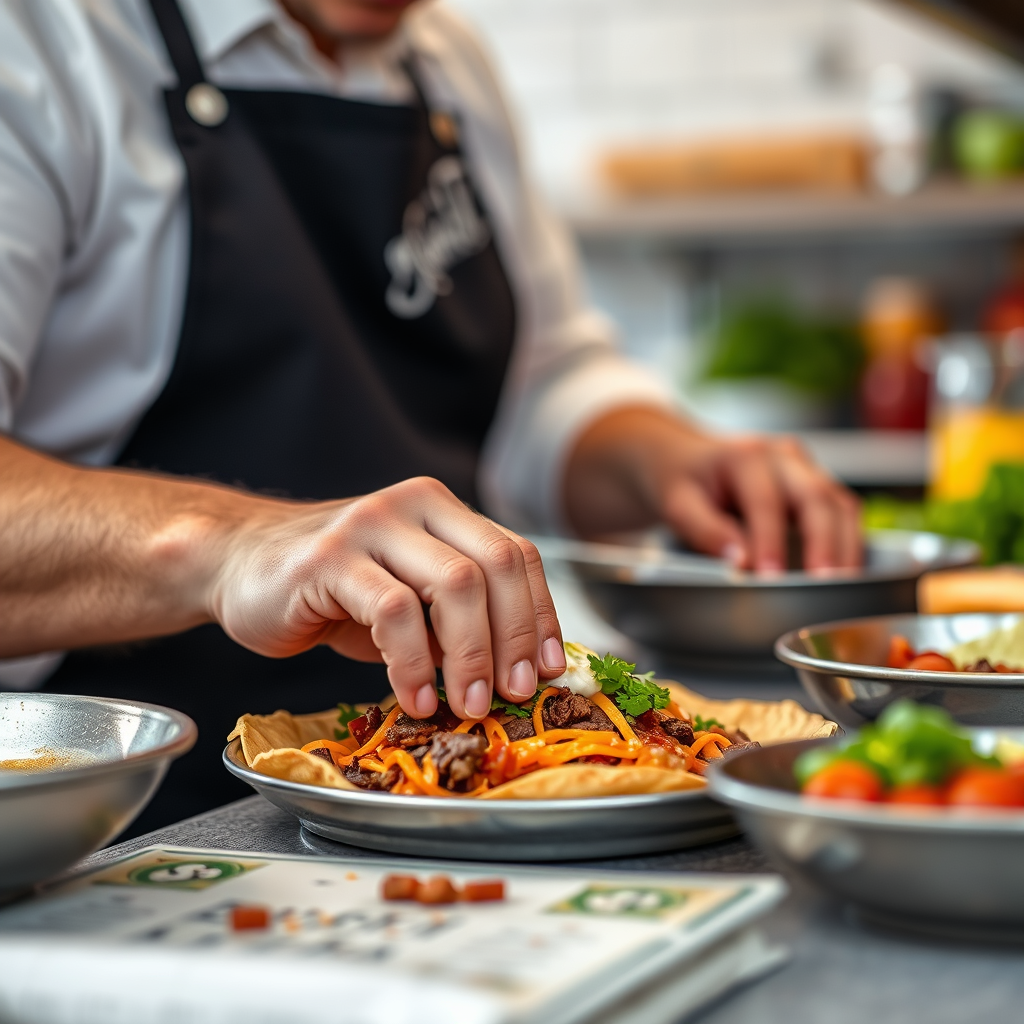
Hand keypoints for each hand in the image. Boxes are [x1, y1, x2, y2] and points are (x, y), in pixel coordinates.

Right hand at [211, 477, 566, 717]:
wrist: (238, 565)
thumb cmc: (333, 591)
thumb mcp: (409, 599)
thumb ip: (456, 619)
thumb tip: (521, 671)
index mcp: (442, 509)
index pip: (517, 554)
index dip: (541, 614)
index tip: (552, 669)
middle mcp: (414, 505)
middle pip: (495, 566)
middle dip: (515, 639)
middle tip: (516, 694)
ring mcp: (371, 524)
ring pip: (454, 585)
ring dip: (472, 656)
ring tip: (468, 705)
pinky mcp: (329, 558)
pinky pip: (394, 612)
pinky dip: (414, 664)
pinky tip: (414, 697)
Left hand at [563, 407, 861, 572]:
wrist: (684, 457)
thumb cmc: (681, 479)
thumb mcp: (676, 502)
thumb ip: (704, 530)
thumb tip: (738, 560)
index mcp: (746, 456)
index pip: (765, 502)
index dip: (771, 541)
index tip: (771, 577)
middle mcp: (783, 457)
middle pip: (817, 498)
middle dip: (826, 544)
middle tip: (826, 585)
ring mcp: (804, 469)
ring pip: (839, 504)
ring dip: (847, 546)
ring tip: (843, 586)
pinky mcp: (815, 485)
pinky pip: (841, 511)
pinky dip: (848, 540)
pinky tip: (845, 570)